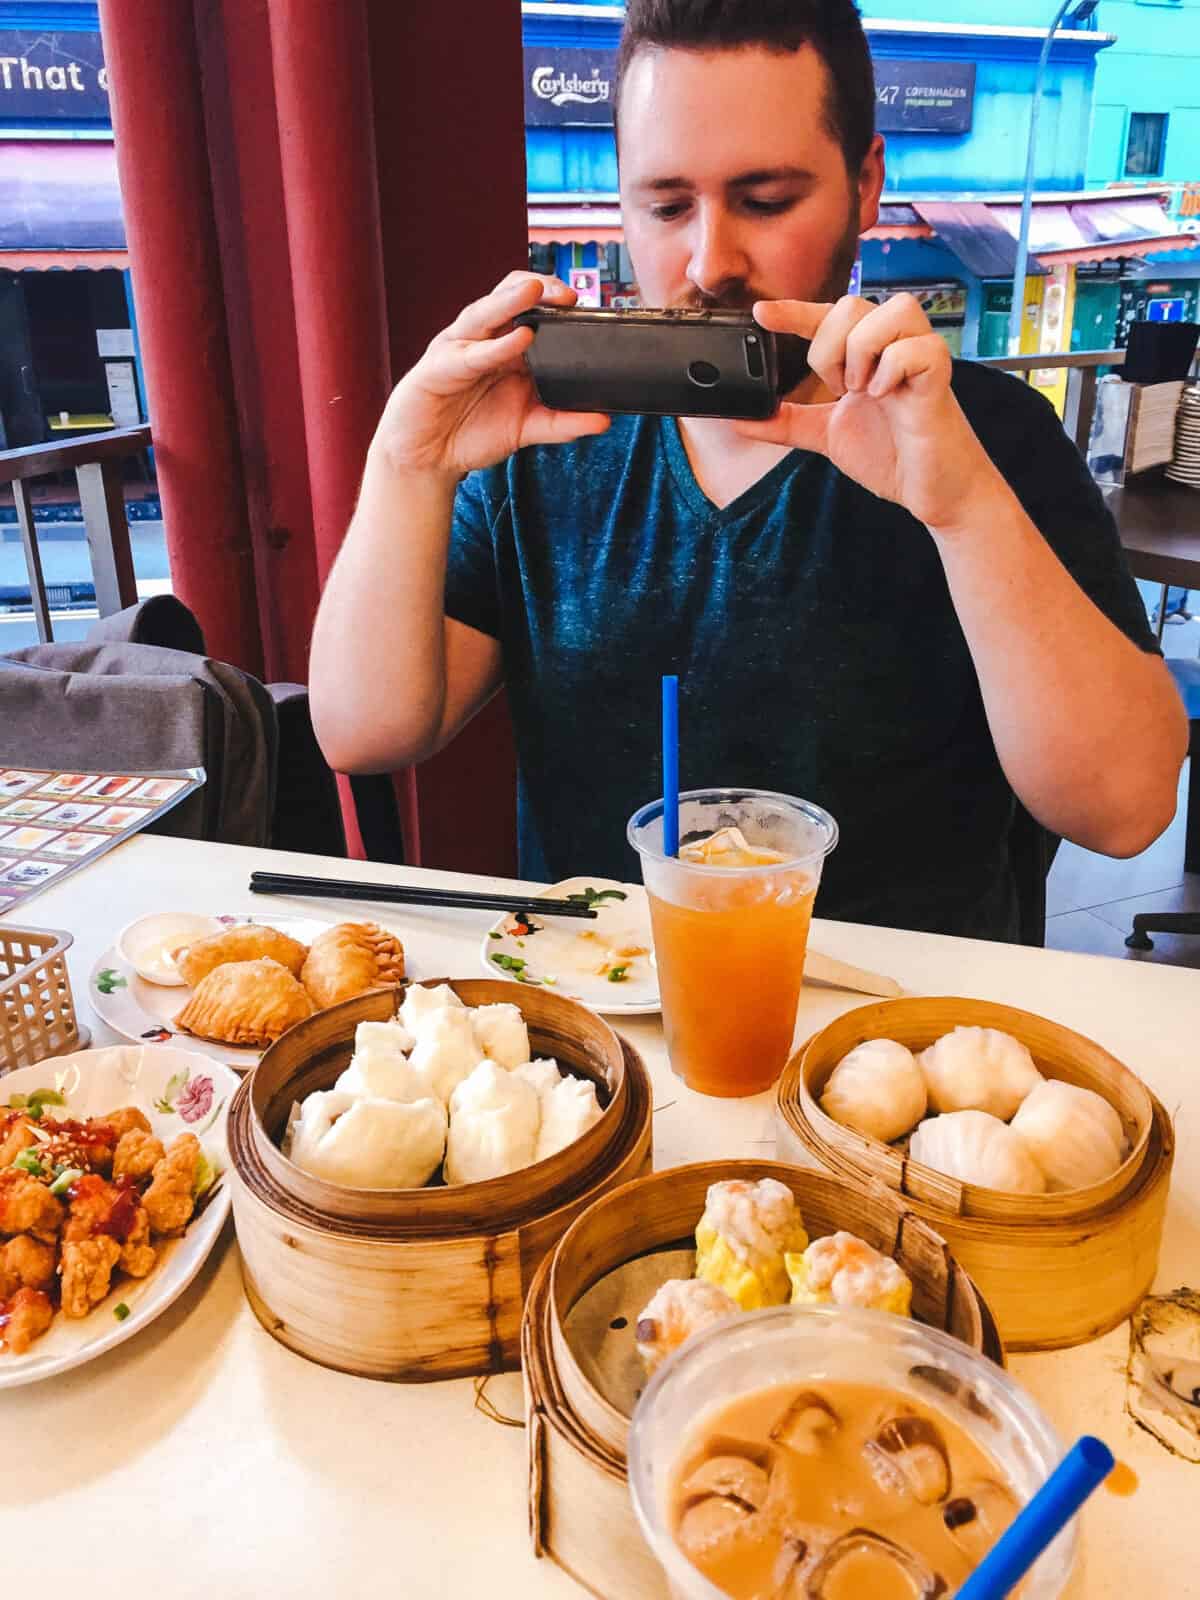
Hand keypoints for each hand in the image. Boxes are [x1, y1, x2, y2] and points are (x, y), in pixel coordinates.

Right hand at [372, 272, 609, 478]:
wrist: (428, 459)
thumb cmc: (472, 432)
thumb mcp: (527, 429)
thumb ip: (563, 423)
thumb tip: (604, 421)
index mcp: (506, 346)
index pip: (533, 307)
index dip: (557, 300)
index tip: (589, 307)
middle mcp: (484, 339)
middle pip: (510, 297)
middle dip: (540, 290)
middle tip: (569, 295)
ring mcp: (459, 348)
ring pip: (485, 312)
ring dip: (511, 300)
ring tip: (537, 291)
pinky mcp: (438, 368)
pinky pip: (468, 353)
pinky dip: (494, 346)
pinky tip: (519, 339)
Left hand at [737, 295, 1008, 532]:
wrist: (930, 491)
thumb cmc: (890, 455)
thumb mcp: (826, 435)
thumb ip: (787, 423)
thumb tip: (741, 420)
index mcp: (864, 353)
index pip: (825, 317)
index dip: (792, 311)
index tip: (760, 314)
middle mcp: (892, 344)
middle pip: (851, 305)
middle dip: (829, 349)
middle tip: (839, 389)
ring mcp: (919, 354)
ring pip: (890, 310)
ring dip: (863, 352)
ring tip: (865, 390)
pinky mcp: (940, 375)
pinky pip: (917, 348)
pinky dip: (892, 371)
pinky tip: (888, 397)